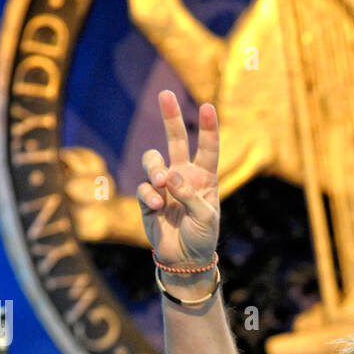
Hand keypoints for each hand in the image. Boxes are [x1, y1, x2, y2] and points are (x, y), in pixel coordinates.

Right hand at [138, 90, 219, 267]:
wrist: (184, 259)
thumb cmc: (202, 236)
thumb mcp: (205, 217)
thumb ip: (190, 195)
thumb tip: (170, 175)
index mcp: (204, 177)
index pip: (207, 148)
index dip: (208, 127)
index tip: (207, 106)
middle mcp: (183, 176)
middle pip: (176, 140)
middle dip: (170, 117)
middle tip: (165, 94)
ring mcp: (164, 186)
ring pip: (153, 161)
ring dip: (155, 167)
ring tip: (162, 181)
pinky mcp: (147, 200)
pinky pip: (144, 188)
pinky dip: (150, 195)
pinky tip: (157, 205)